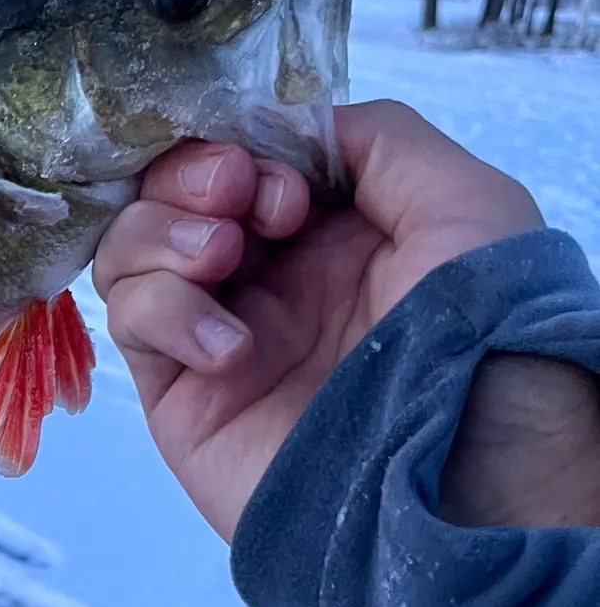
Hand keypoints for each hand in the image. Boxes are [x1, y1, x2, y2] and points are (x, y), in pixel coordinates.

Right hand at [89, 99, 599, 540]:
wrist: (459, 478)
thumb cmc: (477, 332)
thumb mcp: (463, 201)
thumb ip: (377, 138)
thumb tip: (289, 127)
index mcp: (334, 236)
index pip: (242, 162)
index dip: (242, 151)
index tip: (282, 182)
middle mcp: (270, 281)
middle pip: (172, 195)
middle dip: (191, 178)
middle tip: (235, 198)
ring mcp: (216, 335)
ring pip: (131, 251)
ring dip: (163, 234)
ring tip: (222, 260)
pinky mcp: (179, 393)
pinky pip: (129, 323)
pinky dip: (163, 312)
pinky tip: (229, 349)